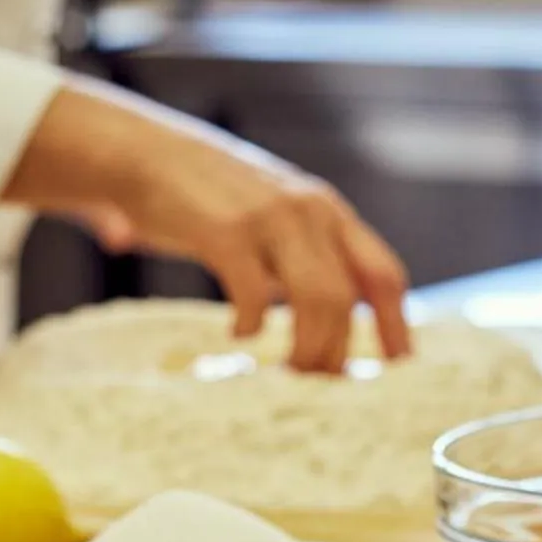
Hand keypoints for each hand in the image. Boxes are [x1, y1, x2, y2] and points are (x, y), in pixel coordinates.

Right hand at [2, 78, 410, 373]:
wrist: (143, 153)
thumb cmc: (205, 196)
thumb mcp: (272, 216)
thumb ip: (301, 257)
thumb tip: (328, 323)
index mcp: (327, 212)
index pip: (382, 274)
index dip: (396, 325)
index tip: (397, 369)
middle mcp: (310, 212)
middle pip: (347, 299)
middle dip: (337, 353)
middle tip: (318, 388)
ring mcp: (271, 219)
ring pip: (317, 301)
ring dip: (306, 349)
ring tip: (285, 374)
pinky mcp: (228, 232)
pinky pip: (257, 294)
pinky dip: (252, 326)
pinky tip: (237, 336)